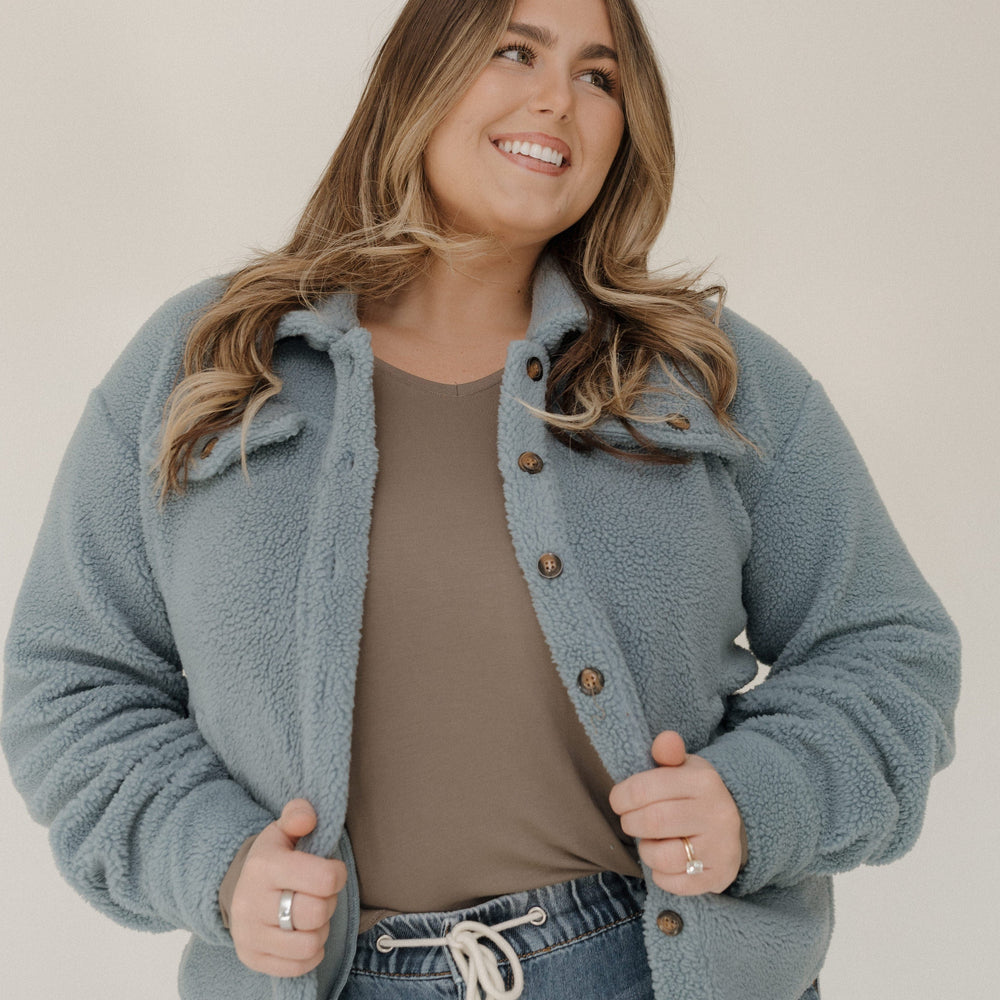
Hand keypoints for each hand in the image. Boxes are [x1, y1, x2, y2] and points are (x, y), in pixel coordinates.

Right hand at [230, 799, 347, 976]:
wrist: (238, 888)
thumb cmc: (272, 858)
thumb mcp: (282, 830)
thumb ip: (298, 815)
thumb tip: (308, 818)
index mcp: (264, 866)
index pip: (324, 878)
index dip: (338, 874)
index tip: (332, 870)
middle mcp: (252, 903)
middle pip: (317, 913)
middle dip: (328, 902)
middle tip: (320, 894)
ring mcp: (250, 934)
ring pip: (310, 943)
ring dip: (320, 929)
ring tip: (310, 914)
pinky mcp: (252, 958)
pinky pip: (299, 966)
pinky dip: (311, 953)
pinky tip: (303, 934)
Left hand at [609, 731, 742, 895]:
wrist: (736, 824)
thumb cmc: (695, 793)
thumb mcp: (685, 767)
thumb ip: (668, 753)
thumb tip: (666, 739)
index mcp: (704, 782)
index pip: (647, 788)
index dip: (622, 796)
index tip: (619, 800)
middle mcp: (716, 815)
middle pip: (653, 822)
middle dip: (631, 823)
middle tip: (631, 820)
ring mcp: (719, 848)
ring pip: (663, 856)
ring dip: (646, 850)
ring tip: (650, 841)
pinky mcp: (718, 877)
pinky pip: (674, 883)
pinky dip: (660, 874)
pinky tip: (665, 860)